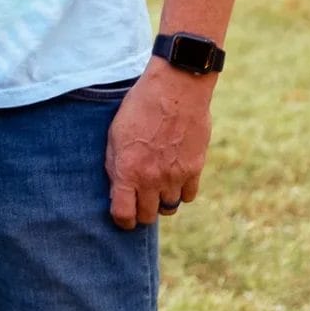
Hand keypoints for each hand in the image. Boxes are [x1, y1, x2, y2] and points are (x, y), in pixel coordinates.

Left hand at [105, 60, 214, 228]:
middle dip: (140, 212)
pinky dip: (181, 192)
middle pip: (147, 215)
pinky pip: (188, 196)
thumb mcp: (114, 134)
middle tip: (138, 201)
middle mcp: (152, 179)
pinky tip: (174, 179)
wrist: (175, 90)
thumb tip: (117, 188)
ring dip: (161, 202)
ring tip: (156, 188)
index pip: (124, 214)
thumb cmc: (138, 107)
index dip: (121, 220)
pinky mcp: (195, 169)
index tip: (121, 217)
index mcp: (128, 170)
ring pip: (170, 207)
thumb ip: (114, 164)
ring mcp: (176, 176)